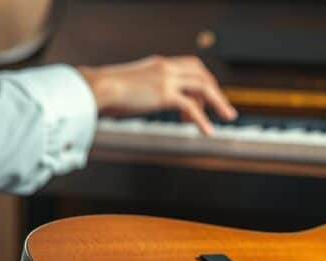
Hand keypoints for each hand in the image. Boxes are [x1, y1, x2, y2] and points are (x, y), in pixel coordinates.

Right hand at [78, 55, 236, 134]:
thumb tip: (146, 101)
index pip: (192, 67)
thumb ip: (146, 89)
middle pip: (202, 75)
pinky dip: (203, 120)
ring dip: (219, 102)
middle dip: (216, 92)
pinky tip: (208, 131)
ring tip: (227, 117)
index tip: (207, 98)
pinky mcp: (165, 94)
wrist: (97, 88)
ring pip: (204, 88)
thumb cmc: (107, 90)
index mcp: (160, 63)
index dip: (204, 81)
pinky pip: (192, 106)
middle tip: (224, 109)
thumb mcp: (132, 85)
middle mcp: (166, 67)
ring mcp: (167, 79)